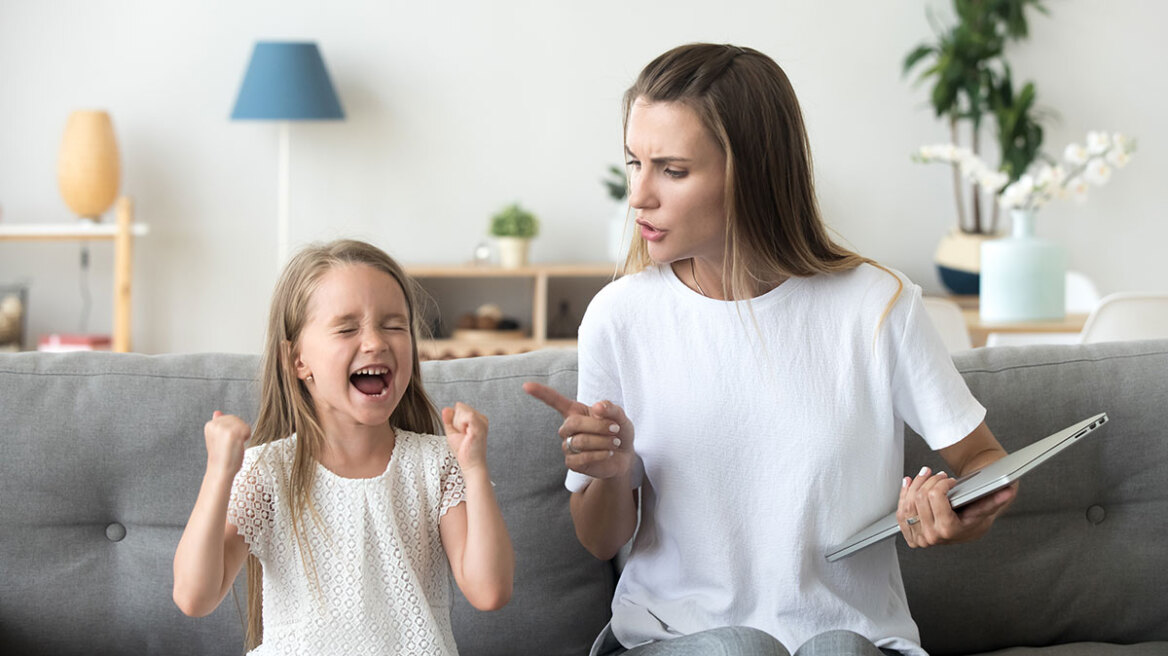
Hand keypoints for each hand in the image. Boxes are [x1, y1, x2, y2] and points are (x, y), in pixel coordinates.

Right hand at [204, 411, 250, 476]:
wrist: (221, 471)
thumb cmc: (222, 457)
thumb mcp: (218, 438)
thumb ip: (218, 424)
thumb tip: (217, 412)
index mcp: (209, 424)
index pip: (230, 418)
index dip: (232, 430)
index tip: (226, 442)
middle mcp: (215, 424)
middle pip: (237, 419)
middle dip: (238, 431)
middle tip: (231, 445)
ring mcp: (223, 428)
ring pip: (242, 423)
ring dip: (243, 434)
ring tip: (234, 445)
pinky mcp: (232, 433)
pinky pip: (247, 428)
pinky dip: (246, 437)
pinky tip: (239, 445)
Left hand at [442, 402, 488, 471]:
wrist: (471, 464)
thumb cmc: (463, 451)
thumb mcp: (452, 432)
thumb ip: (448, 420)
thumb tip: (445, 409)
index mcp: (476, 418)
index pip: (459, 407)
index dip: (455, 419)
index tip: (461, 433)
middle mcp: (481, 417)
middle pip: (460, 406)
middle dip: (456, 421)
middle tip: (463, 435)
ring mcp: (482, 420)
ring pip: (462, 410)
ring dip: (458, 424)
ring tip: (465, 436)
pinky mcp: (480, 425)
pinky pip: (467, 415)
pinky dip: (461, 425)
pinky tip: (467, 434)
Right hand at [522, 382, 634, 480]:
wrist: (623, 456)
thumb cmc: (618, 432)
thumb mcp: (619, 416)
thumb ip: (610, 409)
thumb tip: (596, 407)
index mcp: (575, 412)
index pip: (554, 401)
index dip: (540, 393)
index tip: (526, 385)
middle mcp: (567, 428)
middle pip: (573, 423)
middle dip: (598, 426)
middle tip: (615, 429)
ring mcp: (567, 446)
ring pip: (580, 441)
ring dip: (602, 441)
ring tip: (615, 443)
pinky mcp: (571, 463)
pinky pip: (581, 458)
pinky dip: (599, 455)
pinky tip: (608, 453)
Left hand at [898, 466, 1017, 547]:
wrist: (965, 532)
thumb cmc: (975, 519)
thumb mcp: (985, 509)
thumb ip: (995, 499)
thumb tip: (1008, 491)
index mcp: (948, 530)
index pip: (934, 497)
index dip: (940, 483)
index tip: (949, 480)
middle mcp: (931, 536)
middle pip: (919, 497)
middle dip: (928, 480)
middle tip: (938, 474)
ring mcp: (919, 537)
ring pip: (908, 503)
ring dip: (915, 484)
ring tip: (925, 474)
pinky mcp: (910, 535)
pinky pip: (901, 511)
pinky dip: (904, 494)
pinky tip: (910, 482)